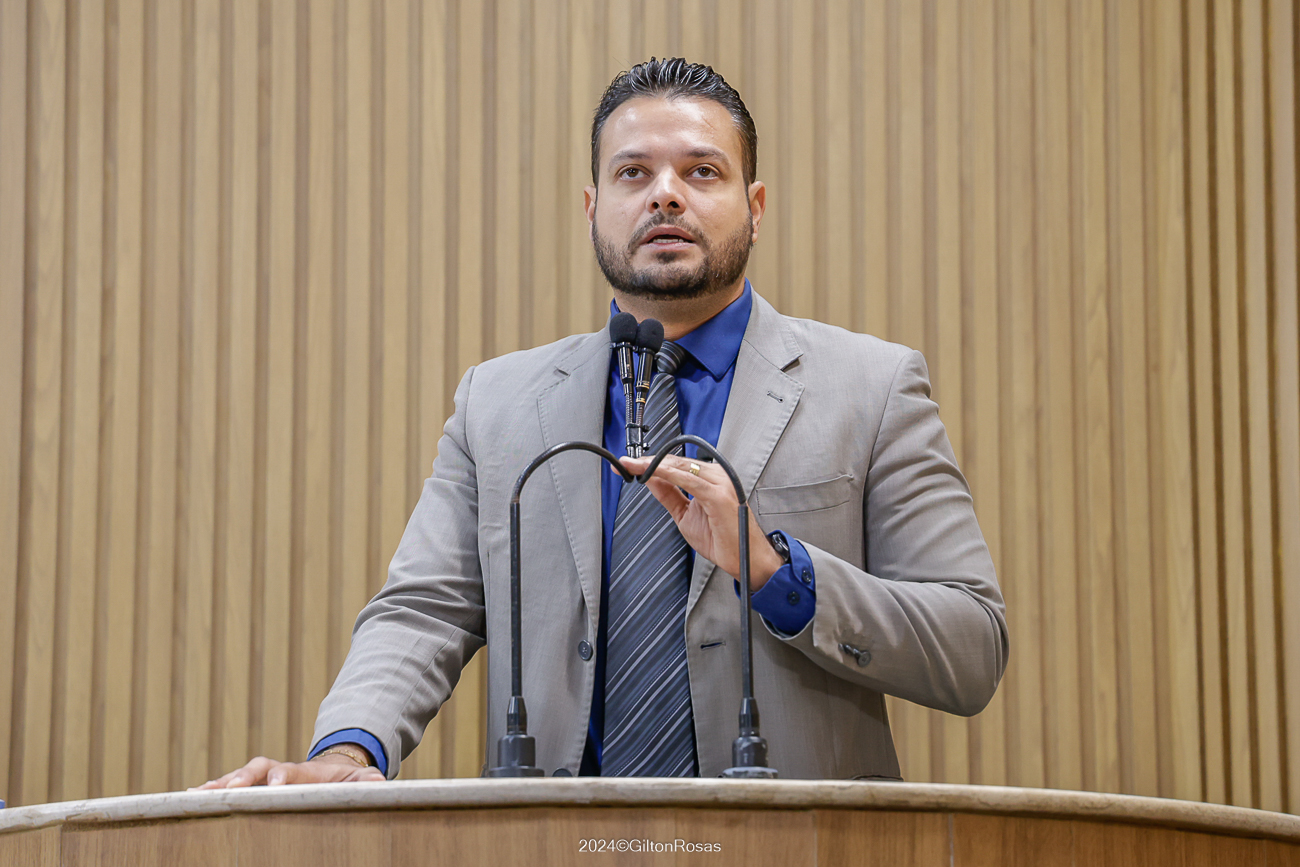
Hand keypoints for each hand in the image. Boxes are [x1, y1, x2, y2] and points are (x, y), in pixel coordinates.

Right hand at [189, 751, 384, 789]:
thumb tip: (379, 781)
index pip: (291, 771)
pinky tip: (193, 797)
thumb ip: (366, 781)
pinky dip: (214, 790)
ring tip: (198, 794)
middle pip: (258, 769)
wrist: (332, 770)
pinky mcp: (254, 785)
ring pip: (240, 777)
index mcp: (304, 772)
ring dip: (220, 785)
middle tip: (229, 790)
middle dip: (243, 778)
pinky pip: (231, 787)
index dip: (282, 777)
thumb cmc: (344, 781)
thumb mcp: (358, 782)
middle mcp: (280, 770)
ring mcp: (265, 776)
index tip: (274, 785)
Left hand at [618, 454, 783, 590]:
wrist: (745, 559)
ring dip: (653, 465)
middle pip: (676, 462)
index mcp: (710, 479)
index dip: (651, 463)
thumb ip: (668, 495)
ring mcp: (719, 483)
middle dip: (647, 462)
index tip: (629, 465)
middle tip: (624, 463)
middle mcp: (716, 476)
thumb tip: (649, 479)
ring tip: (632, 466)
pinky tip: (651, 473)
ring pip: (680, 467)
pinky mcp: (719, 495)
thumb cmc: (723, 539)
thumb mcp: (685, 515)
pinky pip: (688, 480)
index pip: (676, 465)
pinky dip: (668, 475)